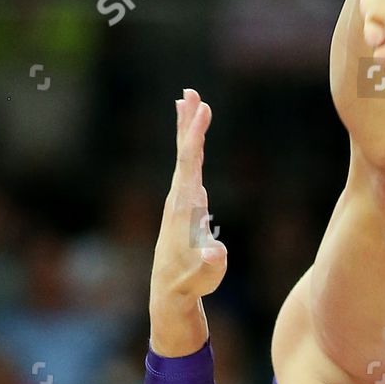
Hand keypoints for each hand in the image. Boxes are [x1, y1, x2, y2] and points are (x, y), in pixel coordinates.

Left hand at [151, 89, 226, 304]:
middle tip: (190, 91)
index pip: (189, 164)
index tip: (202, 110)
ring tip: (188, 104)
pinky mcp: (185, 208)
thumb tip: (215, 253)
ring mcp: (180, 202)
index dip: (195, 136)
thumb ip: (210, 265)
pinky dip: (191, 152)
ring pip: (184, 159)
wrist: (170, 292)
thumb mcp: (203, 277)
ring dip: (187, 132)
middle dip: (187, 123)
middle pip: (183, 153)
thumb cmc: (189, 283)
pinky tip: (193, 145)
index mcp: (183, 208)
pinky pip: (187, 171)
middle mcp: (178, 199)